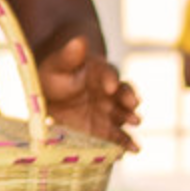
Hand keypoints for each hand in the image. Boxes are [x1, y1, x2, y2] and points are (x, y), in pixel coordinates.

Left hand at [38, 36, 140, 151]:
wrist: (54, 92)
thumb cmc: (57, 74)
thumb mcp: (59, 64)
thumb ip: (69, 55)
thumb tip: (79, 40)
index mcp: (99, 72)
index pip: (108, 73)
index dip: (110, 78)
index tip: (110, 86)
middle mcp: (110, 92)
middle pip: (123, 94)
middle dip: (127, 99)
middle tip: (132, 105)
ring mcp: (109, 110)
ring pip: (124, 113)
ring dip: (130, 118)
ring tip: (135, 123)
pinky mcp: (105, 128)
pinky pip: (118, 135)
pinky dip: (125, 143)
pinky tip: (131, 150)